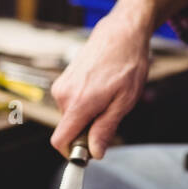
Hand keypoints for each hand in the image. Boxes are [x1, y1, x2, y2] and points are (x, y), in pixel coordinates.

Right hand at [50, 11, 150, 158]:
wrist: (121, 32)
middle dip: (86, 131)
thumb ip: (105, 128)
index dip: (72, 154)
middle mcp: (63, 95)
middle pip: (68, 130)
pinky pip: (71, 103)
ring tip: (108, 96)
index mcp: (78, 103)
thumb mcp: (124, 101)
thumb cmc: (127, 63)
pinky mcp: (63, 79)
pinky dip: (85, 103)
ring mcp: (61, 85)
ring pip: (71, 116)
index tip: (87, 156)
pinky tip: (101, 88)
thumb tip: (94, 153)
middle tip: (111, 114)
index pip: (60, 141)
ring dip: (88, 115)